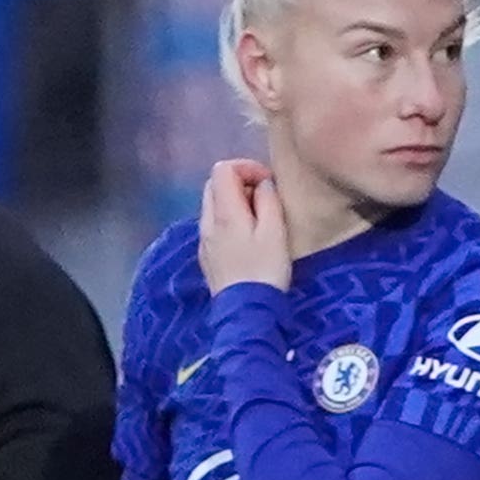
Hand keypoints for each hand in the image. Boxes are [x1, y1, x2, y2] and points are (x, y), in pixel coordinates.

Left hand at [198, 160, 290, 295]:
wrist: (247, 312)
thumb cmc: (265, 270)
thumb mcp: (275, 232)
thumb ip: (268, 201)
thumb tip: (262, 184)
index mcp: (224, 211)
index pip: (223, 169)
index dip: (247, 167)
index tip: (268, 182)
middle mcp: (207, 221)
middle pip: (214, 184)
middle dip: (239, 182)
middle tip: (264, 199)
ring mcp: (204, 239)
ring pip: (212, 205)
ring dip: (234, 203)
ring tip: (258, 220)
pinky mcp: (206, 256)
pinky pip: (214, 226)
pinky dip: (228, 221)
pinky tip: (246, 240)